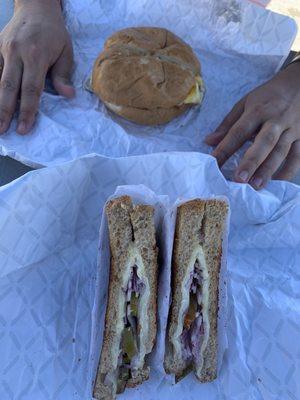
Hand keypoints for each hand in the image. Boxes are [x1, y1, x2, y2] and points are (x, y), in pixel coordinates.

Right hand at [0, 0, 74, 134]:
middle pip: (8, 88)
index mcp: (36, 56)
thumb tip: (68, 96)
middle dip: (4, 112)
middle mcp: (17, 53)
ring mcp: (4, 50)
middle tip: (2, 131)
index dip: (27, 111)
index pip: (30, 90)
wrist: (36, 6)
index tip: (24, 129)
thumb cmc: (55, 32)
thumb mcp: (65, 51)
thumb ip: (63, 75)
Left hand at [206, 62, 299, 188]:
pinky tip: (276, 183)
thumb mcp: (245, 103)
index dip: (225, 148)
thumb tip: (208, 142)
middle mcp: (276, 120)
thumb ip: (227, 124)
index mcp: (258, 110)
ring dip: (268, 170)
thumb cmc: (268, 97)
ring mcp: (292, 129)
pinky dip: (289, 171)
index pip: (238, 131)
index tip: (213, 163)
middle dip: (252, 161)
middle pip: (264, 142)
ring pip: (281, 151)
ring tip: (256, 186)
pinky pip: (298, 156)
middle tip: (240, 179)